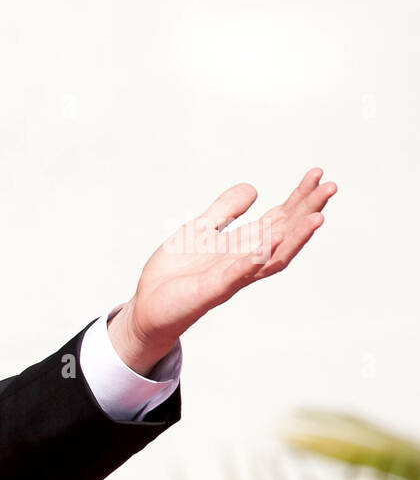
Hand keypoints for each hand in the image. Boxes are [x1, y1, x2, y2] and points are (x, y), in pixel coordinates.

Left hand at [108, 168, 336, 374]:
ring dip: (295, 238)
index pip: (279, 219)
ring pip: (271, 257)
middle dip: (307, 212)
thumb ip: (225, 210)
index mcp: (243, 246)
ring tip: (317, 217)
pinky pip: (237, 274)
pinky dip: (254, 258)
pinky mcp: (211, 291)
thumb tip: (253, 188)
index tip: (317, 174)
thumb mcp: (200, 230)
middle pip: (284, 235)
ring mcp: (231, 277)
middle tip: (330, 187)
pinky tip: (270, 241)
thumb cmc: (176, 272)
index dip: (298, 198)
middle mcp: (244, 261)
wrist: (149, 305)